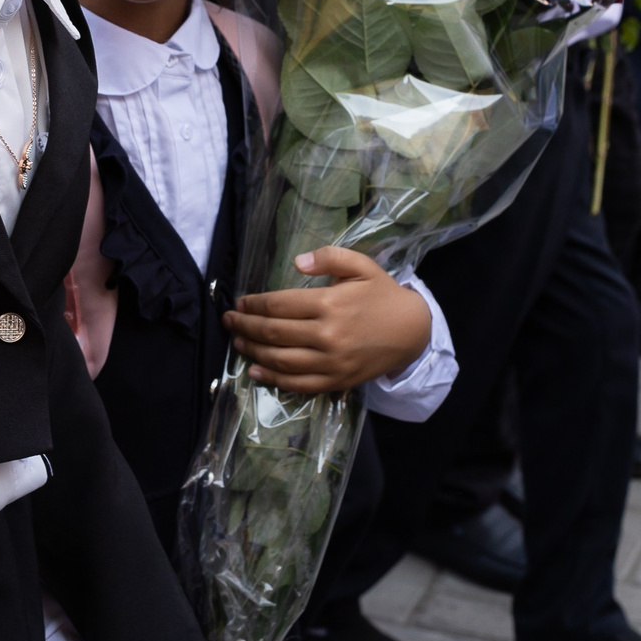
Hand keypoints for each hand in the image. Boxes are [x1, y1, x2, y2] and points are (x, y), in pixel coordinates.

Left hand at [225, 247, 431, 392]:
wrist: (412, 331)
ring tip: (237, 342)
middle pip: (274, 333)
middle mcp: (327, 335)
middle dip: (245, 327)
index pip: (278, 305)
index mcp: (329, 304)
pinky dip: (273, 379)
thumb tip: (298, 262)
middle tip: (228, 321)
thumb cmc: (382, 294)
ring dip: (253, 351)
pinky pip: (299, 384)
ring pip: (281, 360)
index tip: (239, 303)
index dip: (253, 305)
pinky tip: (255, 370)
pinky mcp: (336, 381)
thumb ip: (329, 257)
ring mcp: (331, 362)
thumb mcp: (361, 265)